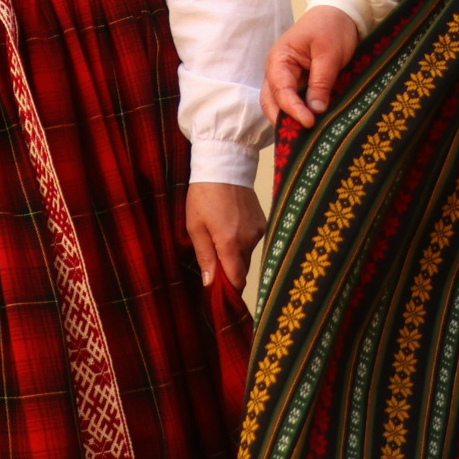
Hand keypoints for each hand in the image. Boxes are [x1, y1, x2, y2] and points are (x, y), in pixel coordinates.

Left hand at [185, 182, 267, 302]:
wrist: (224, 165)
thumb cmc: (203, 195)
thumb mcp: (195, 226)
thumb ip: (205, 256)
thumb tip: (210, 283)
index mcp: (230, 242)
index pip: (237, 279)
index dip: (229, 290)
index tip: (219, 293)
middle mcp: (249, 239)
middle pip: (242, 269)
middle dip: (229, 271)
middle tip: (212, 263)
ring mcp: (259, 230)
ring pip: (247, 255)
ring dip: (235, 255)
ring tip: (218, 236)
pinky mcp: (263, 221)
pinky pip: (252, 241)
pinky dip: (242, 241)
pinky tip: (230, 226)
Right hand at [264, 7, 361, 133]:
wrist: (341, 13)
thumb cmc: (332, 27)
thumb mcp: (329, 53)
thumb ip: (321, 82)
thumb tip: (316, 110)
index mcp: (279, 59)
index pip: (280, 91)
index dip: (293, 109)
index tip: (310, 122)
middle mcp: (277, 71)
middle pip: (272, 102)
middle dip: (284, 120)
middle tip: (303, 137)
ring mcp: (287, 78)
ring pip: (280, 105)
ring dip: (290, 119)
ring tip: (307, 135)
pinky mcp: (299, 83)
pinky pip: (294, 102)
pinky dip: (299, 113)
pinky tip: (312, 124)